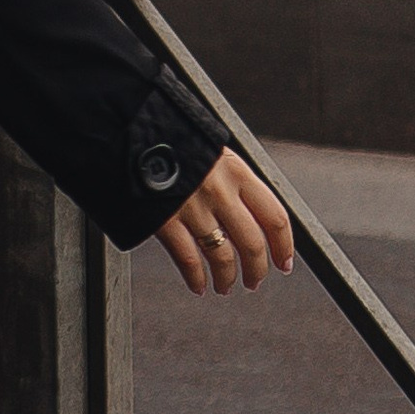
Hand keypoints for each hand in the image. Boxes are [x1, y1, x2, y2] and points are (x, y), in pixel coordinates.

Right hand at [151, 147, 294, 297]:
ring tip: (225, 285)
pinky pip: (188, 260)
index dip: (283, 246)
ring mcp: (192, 208)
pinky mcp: (165, 220)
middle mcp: (219, 191)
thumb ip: (232, 179)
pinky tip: (198, 284)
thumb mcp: (212, 150)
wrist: (131, 128)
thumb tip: (249, 212)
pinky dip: (196, 277)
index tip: (283, 261)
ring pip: (222, 258)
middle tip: (254, 280)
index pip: (274, 217)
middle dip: (256, 270)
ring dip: (227, 278)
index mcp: (236, 170)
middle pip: (251, 244)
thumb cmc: (173, 137)